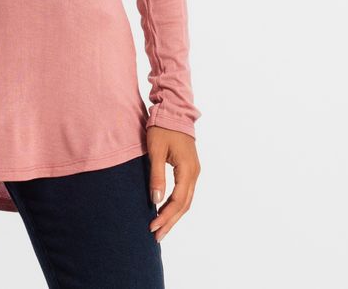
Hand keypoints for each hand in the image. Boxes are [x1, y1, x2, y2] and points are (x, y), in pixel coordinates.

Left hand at [146, 125, 199, 242]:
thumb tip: (155, 201)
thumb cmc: (163, 127)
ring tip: (161, 228)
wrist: (174, 110)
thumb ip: (156, 175)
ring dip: (173, 215)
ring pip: (186, 200)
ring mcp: (193, 171)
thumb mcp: (156, 150)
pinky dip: (176, 204)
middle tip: (157, 236)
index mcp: (187, 170)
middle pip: (184, 205)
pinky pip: (185, 192)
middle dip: (170, 221)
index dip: (165, 216)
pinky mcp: (189, 168)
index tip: (153, 226)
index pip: (178, 201)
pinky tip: (166, 210)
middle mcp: (194, 173)